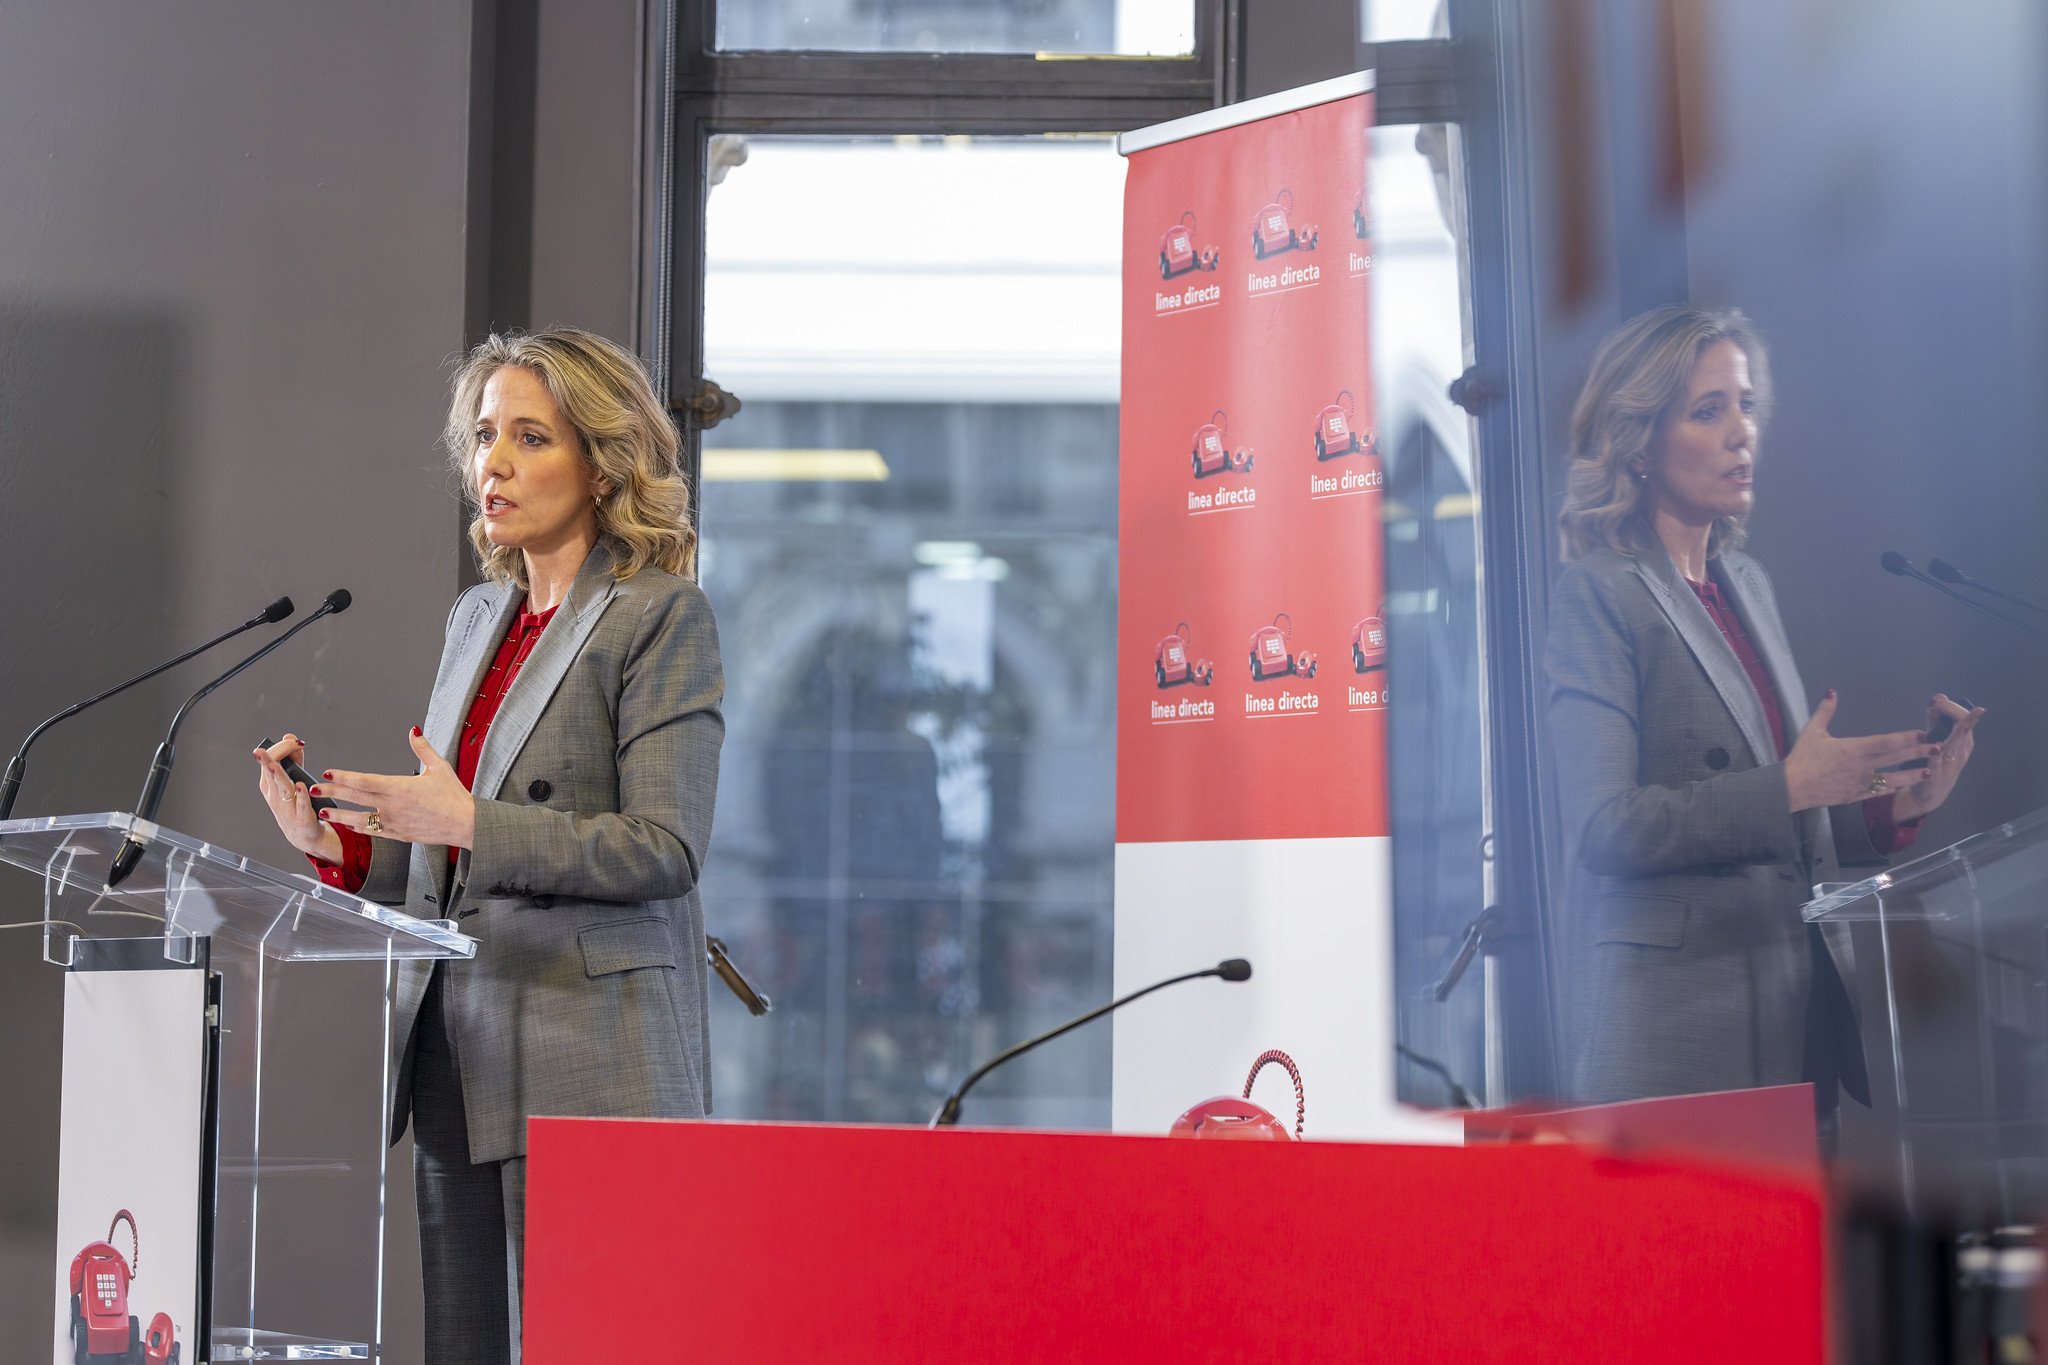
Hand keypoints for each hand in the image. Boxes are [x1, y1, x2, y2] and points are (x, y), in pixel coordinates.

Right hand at [252, 733, 340, 861]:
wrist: (303, 834)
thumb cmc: (298, 803)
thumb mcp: (294, 779)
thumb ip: (295, 759)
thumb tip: (291, 738)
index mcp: (269, 785)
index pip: (268, 763)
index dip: (279, 749)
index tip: (293, 740)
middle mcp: (275, 796)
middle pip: (271, 775)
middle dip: (268, 762)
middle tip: (262, 751)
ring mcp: (287, 808)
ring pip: (282, 789)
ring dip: (278, 776)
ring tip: (273, 765)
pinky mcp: (302, 819)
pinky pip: (301, 806)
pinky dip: (301, 796)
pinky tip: (301, 786)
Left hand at [312, 727, 476, 849]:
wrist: (464, 824)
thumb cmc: (454, 796)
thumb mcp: (439, 767)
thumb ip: (422, 748)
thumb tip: (413, 730)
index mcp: (400, 788)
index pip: (364, 781)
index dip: (344, 777)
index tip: (328, 773)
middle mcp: (392, 806)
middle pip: (355, 798)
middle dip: (332, 793)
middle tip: (313, 789)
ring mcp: (393, 823)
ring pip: (358, 819)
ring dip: (338, 815)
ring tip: (323, 811)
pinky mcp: (398, 835)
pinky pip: (372, 831)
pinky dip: (358, 827)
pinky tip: (348, 825)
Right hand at [1783, 691, 1939, 812]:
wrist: (1792, 788)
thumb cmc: (1802, 758)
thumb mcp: (1811, 732)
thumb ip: (1825, 711)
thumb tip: (1832, 692)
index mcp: (1852, 749)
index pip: (1885, 742)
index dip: (1905, 738)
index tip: (1921, 734)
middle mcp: (1861, 766)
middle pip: (1895, 758)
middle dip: (1917, 752)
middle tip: (1937, 748)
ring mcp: (1861, 783)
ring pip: (1893, 778)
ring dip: (1912, 774)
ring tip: (1928, 769)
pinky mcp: (1857, 795)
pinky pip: (1881, 791)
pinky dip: (1896, 786)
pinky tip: (1906, 783)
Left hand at [1891, 693, 1985, 823]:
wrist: (1930, 792)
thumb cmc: (1934, 760)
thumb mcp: (1935, 737)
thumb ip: (1936, 718)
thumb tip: (1940, 696)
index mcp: (1962, 740)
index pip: (1963, 718)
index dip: (1951, 706)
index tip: (1938, 698)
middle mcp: (1961, 751)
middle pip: (1962, 728)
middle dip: (1952, 713)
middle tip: (1937, 702)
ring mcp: (1951, 766)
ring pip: (1955, 747)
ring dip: (1957, 735)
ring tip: (1962, 724)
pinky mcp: (1936, 780)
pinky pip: (1937, 767)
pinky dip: (1937, 759)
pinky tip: (1937, 749)